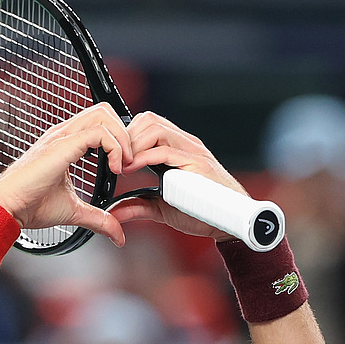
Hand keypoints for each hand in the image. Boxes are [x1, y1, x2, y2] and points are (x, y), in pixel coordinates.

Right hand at [0, 102, 134, 244]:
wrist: (9, 208)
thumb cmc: (30, 205)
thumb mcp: (74, 211)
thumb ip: (98, 218)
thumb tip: (117, 234)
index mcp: (66, 144)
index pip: (100, 123)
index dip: (119, 140)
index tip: (123, 168)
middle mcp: (64, 135)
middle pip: (104, 111)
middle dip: (124, 134)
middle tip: (128, 163)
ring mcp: (63, 137)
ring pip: (104, 115)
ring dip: (122, 139)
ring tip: (123, 165)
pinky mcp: (63, 145)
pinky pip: (99, 132)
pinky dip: (115, 148)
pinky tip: (114, 169)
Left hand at [111, 112, 250, 240]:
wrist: (230, 224)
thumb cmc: (202, 212)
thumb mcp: (162, 208)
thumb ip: (138, 206)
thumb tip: (115, 212)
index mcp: (178, 147)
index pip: (148, 123)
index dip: (127, 135)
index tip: (114, 157)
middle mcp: (186, 143)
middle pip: (149, 118)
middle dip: (127, 137)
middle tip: (116, 160)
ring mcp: (193, 151)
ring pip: (155, 128)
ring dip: (133, 145)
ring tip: (123, 165)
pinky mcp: (197, 163)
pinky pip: (164, 150)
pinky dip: (143, 158)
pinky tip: (131, 169)